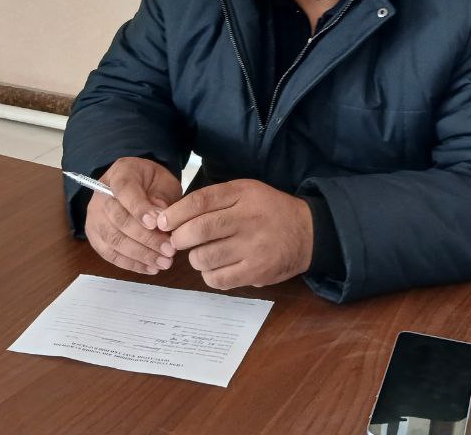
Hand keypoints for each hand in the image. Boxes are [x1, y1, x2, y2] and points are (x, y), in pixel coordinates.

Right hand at [84, 157, 182, 274]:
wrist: (136, 186)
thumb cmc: (152, 183)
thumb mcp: (164, 181)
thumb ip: (163, 195)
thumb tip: (160, 215)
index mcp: (119, 174)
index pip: (124, 191)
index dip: (139, 208)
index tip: (156, 223)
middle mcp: (101, 196)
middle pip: (118, 219)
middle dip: (146, 238)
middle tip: (169, 249)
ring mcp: (95, 217)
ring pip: (113, 240)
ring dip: (140, 255)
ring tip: (164, 262)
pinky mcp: (95, 237)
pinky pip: (110, 254)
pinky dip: (131, 264)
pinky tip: (151, 268)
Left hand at [156, 179, 312, 289]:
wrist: (308, 232)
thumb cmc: (269, 211)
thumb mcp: (246, 192)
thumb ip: (214, 200)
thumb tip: (172, 217)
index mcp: (243, 194)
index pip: (200, 201)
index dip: (175, 213)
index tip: (162, 222)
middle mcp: (248, 218)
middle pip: (198, 230)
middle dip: (179, 238)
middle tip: (178, 241)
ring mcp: (253, 247)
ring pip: (204, 257)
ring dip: (195, 258)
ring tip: (203, 254)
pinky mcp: (256, 271)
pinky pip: (217, 279)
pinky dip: (209, 275)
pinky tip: (216, 267)